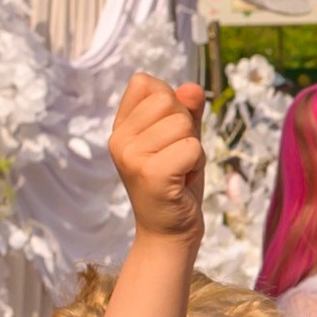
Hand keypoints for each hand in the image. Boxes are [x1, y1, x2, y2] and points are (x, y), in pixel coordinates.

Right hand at [109, 72, 206, 242]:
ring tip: (179, 171)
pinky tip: (183, 182)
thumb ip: (187, 110)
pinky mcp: (151, 173)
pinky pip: (193, 147)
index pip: (145, 83)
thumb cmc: (176, 183)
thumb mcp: (181, 139)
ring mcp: (131, 156)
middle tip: (176, 158)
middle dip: (185, 128)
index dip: (170, 103)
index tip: (167, 136)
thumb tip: (192, 87)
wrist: (169, 233)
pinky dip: (197, 164)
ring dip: (193, 149)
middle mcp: (119, 139)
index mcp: (121, 127)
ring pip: (183, 125)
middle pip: (168, 101)